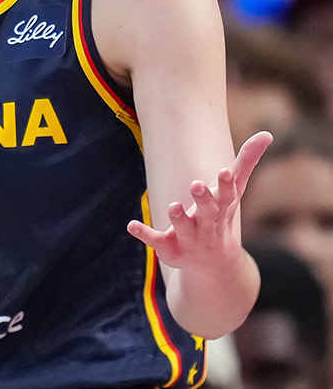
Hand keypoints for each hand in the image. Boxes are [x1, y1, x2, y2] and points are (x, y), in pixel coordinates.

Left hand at [127, 130, 272, 267]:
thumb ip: (246, 162)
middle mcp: (208, 226)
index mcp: (223, 209)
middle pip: (208, 213)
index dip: (226, 184)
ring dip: (179, 218)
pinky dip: (145, 234)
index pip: (228, 196)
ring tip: (173, 206)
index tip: (224, 171)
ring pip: (184, 228)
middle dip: (204, 200)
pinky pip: (157, 241)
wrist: (215, 266)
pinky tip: (132, 225)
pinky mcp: (170, 248)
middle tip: (196, 185)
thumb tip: (267, 133)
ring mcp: (189, 239)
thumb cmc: (222, 216)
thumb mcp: (234, 191)